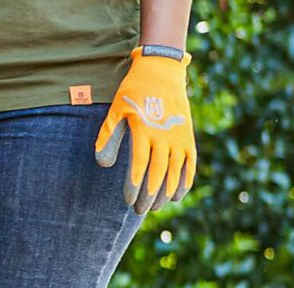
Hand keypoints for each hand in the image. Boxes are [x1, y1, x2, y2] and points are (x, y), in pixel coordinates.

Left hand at [95, 46, 196, 214]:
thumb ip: (108, 138)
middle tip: (140, 210)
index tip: (128, 200)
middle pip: (158, 172)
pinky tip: (177, 195)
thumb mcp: (115, 111)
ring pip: (176, 170)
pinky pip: (190, 162)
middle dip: (149, 195)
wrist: (161, 70)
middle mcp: (165, 135)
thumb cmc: (132, 93)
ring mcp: (179, 135)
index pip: (139, 165)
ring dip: (166, 192)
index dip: (134, 185)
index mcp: (144, 130)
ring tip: (156, 207)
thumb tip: (103, 165)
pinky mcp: (188, 134)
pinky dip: (186, 179)